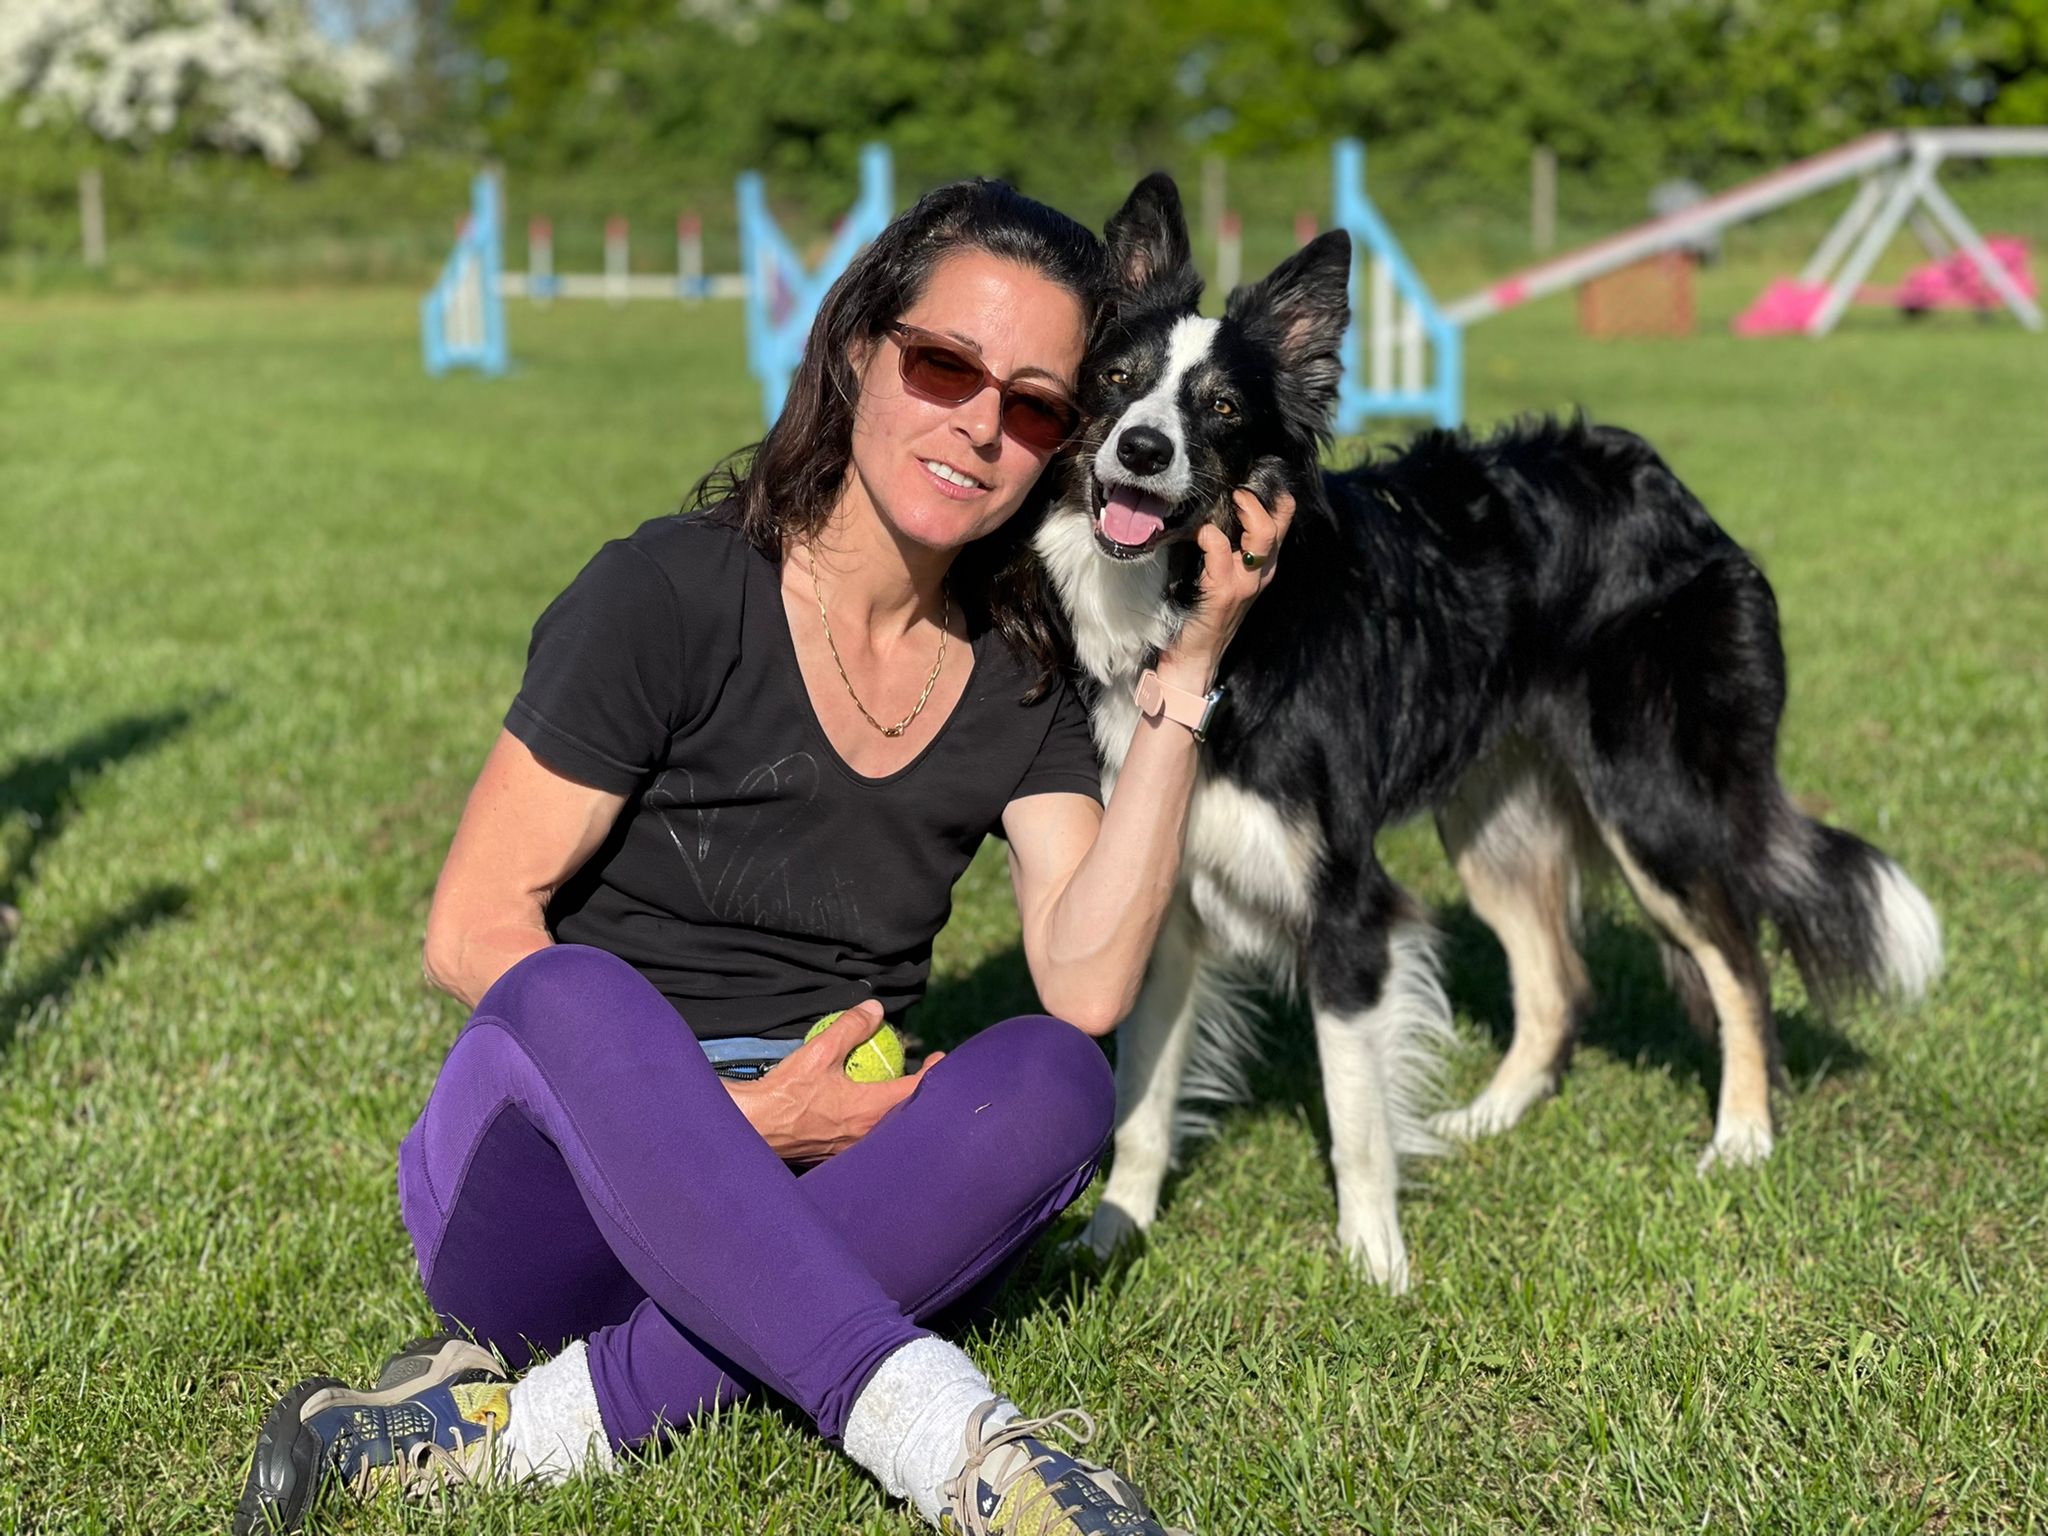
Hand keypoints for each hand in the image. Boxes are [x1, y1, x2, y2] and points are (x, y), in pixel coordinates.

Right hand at [722, 1001, 943, 1161]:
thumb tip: (875, 1009)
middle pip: (905, 1113)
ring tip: (892, 1088)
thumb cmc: (786, 1092)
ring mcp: (851, 1150)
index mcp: (871, 1111)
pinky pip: (863, 1137)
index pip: (916, 1091)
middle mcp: (867, 1135)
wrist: (753, 1128)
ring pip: (884, 1127)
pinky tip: (858, 1109)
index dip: (934, 1073)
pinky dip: (869, 1120)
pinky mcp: (833, 1155)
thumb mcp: (820, 1051)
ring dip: (892, 1107)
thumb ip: (851, 1027)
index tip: (939, 1058)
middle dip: (915, 1091)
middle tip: (920, 1072)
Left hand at [1158, 485, 1295, 686]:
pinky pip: (1220, 552)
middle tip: (1236, 490)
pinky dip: (1209, 537)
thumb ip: (1229, 548)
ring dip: (1242, 511)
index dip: (1272, 494)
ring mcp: (1245, 583)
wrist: (1195, 655)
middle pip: (1280, 521)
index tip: (1249, 482)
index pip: (1284, 518)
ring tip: (1226, 503)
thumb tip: (1216, 507)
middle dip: (1258, 498)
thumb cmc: (1206, 612)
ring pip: (1263, 535)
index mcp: (1265, 565)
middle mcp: (1262, 572)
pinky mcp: (1223, 593)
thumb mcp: (1226, 576)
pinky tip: (1200, 536)